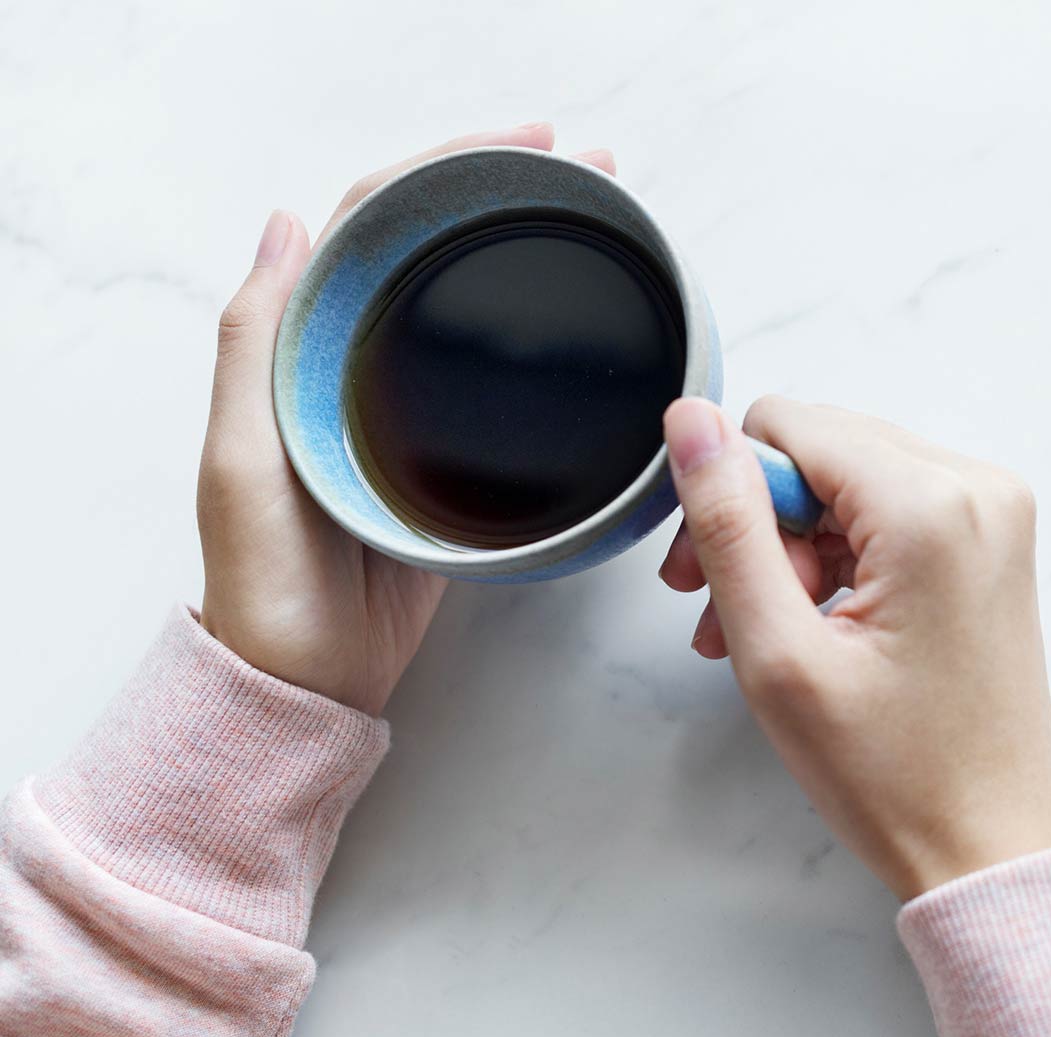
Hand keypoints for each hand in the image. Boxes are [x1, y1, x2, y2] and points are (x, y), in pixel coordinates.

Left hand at [197, 124, 618, 713]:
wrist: (310, 680)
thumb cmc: (267, 576)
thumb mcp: (245, 456)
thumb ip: (255, 343)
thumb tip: (289, 220)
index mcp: (307, 347)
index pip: (375, 225)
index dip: (446, 168)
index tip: (528, 145)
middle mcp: (359, 362)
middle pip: (437, 251)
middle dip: (511, 199)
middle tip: (593, 174)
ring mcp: (411, 408)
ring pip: (471, 307)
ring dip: (532, 257)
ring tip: (606, 223)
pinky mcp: (455, 458)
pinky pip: (500, 379)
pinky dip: (541, 341)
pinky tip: (589, 330)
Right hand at [659, 397, 1050, 898]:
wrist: (992, 845)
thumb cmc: (897, 776)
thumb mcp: (779, 653)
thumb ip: (729, 524)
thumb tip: (693, 423)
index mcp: (932, 506)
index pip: (788, 426)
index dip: (730, 495)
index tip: (707, 579)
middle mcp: (979, 489)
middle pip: (821, 447)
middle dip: (760, 523)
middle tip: (730, 616)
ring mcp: (995, 514)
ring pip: (850, 479)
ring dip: (795, 547)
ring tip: (773, 636)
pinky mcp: (993, 543)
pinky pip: (891, 510)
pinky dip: (842, 557)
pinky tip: (816, 625)